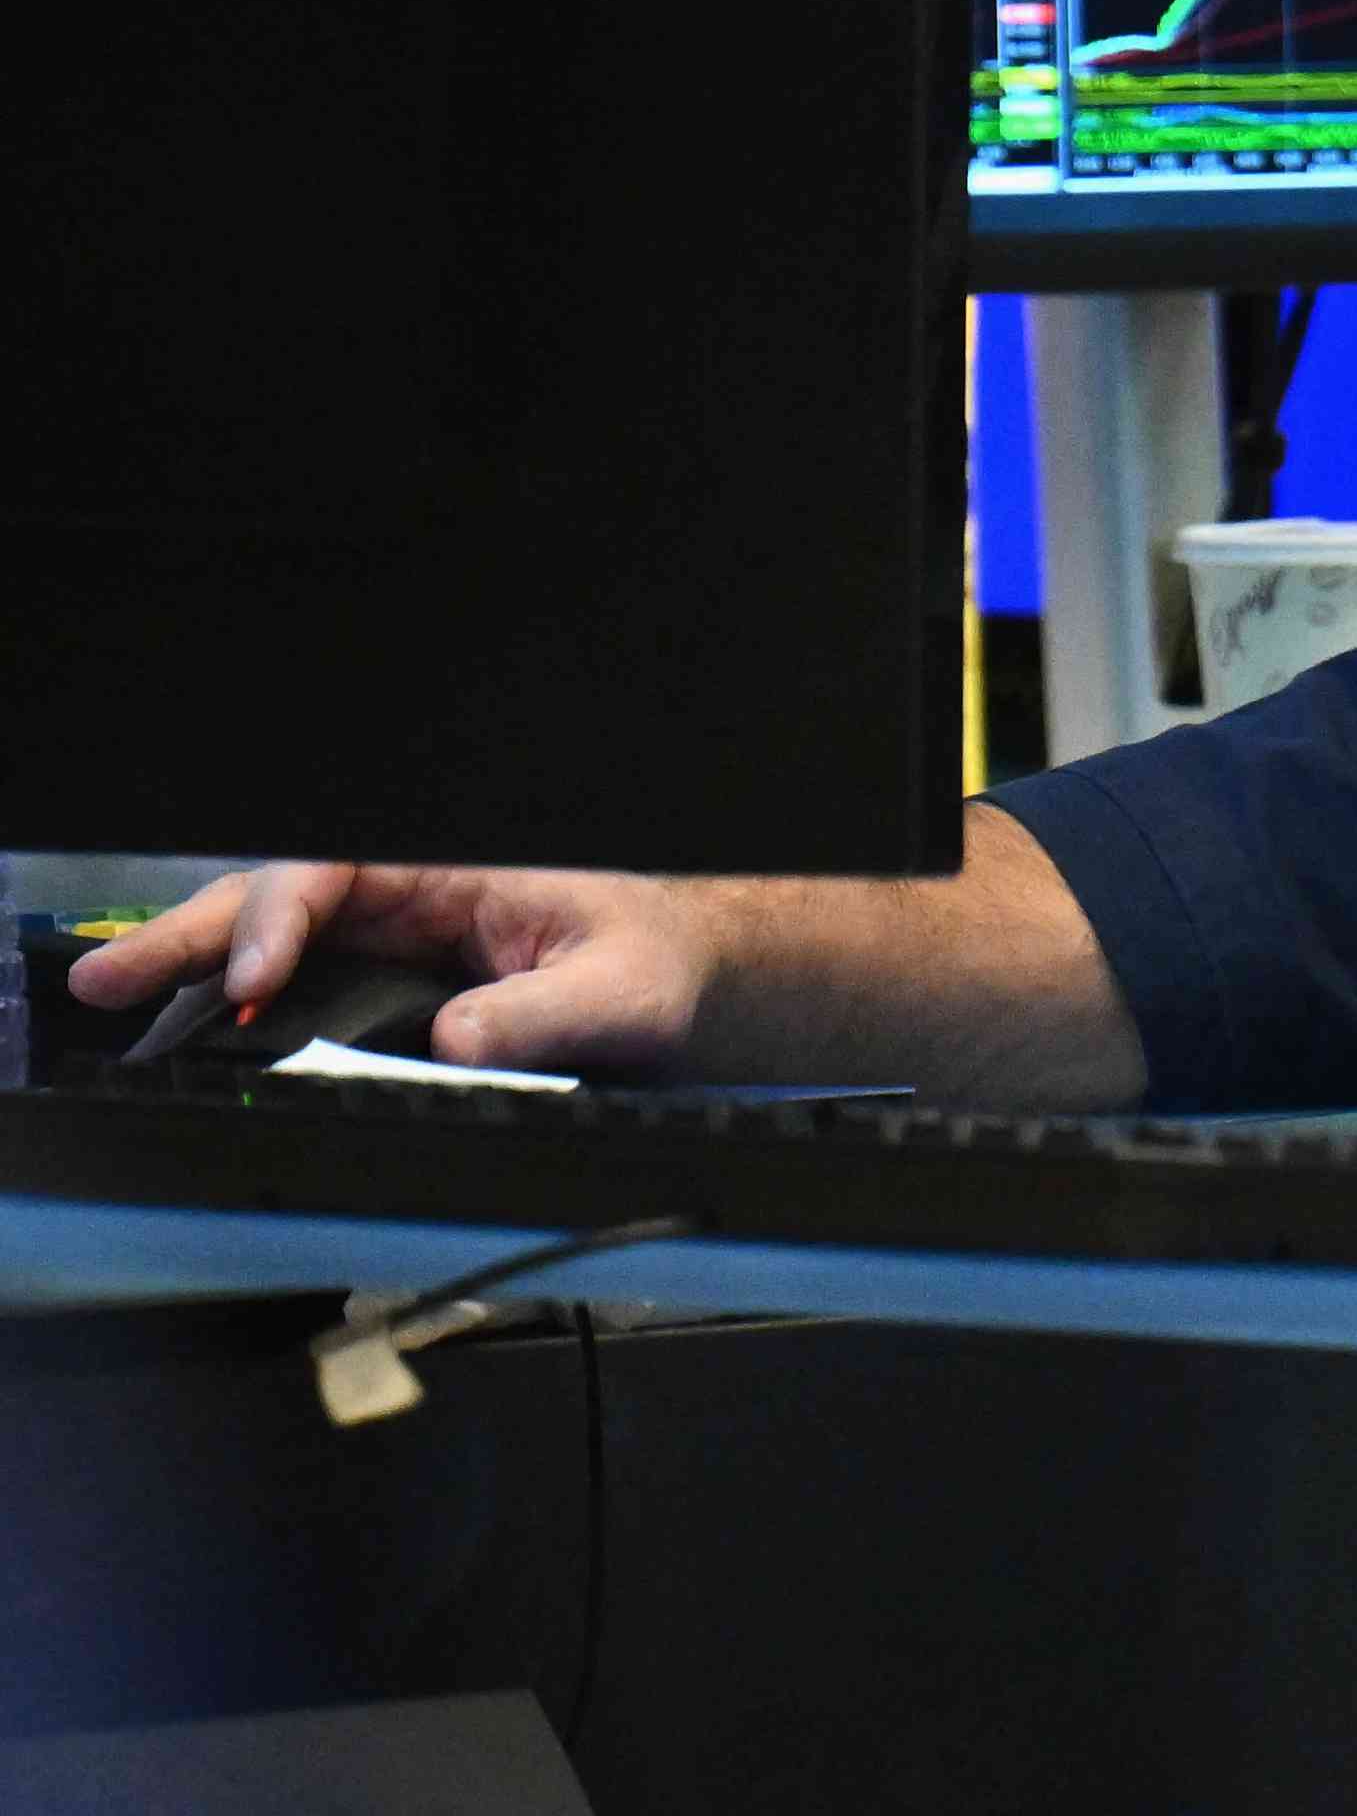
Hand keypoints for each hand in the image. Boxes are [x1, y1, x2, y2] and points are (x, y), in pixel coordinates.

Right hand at [67, 860, 722, 1076]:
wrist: (687, 980)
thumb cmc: (660, 965)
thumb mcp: (619, 993)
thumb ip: (541, 1018)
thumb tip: (454, 1043)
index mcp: (463, 870)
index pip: (343, 872)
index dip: (285, 915)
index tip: (260, 972)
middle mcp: (417, 893)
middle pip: (286, 897)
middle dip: (197, 932)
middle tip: (111, 978)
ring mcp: (397, 936)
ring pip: (277, 936)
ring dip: (196, 964)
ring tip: (111, 995)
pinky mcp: (390, 982)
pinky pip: (299, 979)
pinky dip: (235, 998)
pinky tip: (182, 1025)